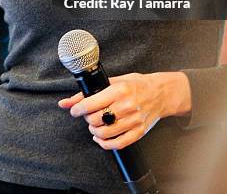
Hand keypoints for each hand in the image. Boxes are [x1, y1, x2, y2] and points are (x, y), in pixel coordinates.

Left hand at [58, 71, 191, 149]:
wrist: (160, 93)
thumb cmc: (136, 85)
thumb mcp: (113, 82)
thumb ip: (88, 92)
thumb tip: (65, 103)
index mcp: (119, 90)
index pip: (91, 104)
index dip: (78, 109)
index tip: (75, 110)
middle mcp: (126, 106)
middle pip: (95, 120)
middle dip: (87, 119)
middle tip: (88, 115)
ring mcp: (133, 121)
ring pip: (104, 134)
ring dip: (94, 131)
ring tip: (95, 125)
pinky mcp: (139, 132)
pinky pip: (117, 144)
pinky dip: (105, 144)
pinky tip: (101, 137)